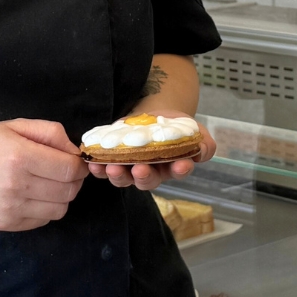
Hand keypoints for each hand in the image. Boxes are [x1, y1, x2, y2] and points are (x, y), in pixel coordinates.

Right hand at [0, 118, 87, 230]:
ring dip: (61, 196)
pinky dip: (45, 208)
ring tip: (48, 183)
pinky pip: (43, 220)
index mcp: (19, 156)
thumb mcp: (14, 126)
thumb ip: (50, 133)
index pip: (69, 169)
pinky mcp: (5, 224)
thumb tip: (75, 151)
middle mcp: (15, 186)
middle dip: (73, 180)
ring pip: (60, 209)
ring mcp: (10, 209)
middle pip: (68, 191)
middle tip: (63, 171)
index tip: (74, 160)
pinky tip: (33, 195)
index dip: (79, 164)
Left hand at [87, 114, 213, 191]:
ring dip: (117, 174)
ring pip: (124, 178)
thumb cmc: (176, 126)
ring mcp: (130, 168)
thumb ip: (203, 143)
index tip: (181, 165)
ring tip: (111, 167)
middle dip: (143, 176)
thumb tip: (201, 150)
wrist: (155, 116)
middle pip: (147, 180)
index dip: (180, 170)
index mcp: (173, 167)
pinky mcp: (113, 160)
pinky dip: (98, 166)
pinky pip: (104, 168)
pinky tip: (93, 161)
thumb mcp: (194, 130)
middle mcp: (151, 172)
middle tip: (140, 170)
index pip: (178, 171)